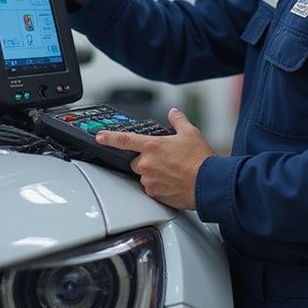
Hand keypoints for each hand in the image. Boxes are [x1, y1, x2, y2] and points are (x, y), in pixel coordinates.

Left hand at [96, 108, 211, 210]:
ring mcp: (150, 180)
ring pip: (143, 175)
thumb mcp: (191, 133)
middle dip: (146, 160)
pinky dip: (159, 185)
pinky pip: (151, 188)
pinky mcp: (155, 194)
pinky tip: (172, 182)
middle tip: (163, 160)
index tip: (99, 136)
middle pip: (135, 161)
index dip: (108, 138)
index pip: (123, 140)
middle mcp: (148, 163)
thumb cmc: (200, 160)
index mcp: (153, 146)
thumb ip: (178, 121)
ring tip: (171, 172)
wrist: (208, 184)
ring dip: (152, 173)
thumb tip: (173, 113)